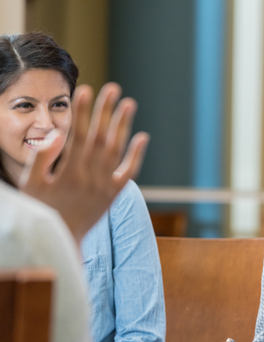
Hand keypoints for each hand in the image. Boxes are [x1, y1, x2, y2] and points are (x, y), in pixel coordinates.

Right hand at [19, 83, 148, 244]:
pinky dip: (136, 155)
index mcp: (68, 173)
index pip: (78, 136)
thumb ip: (41, 160)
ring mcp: (104, 187)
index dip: (83, 112)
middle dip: (106, 111)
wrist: (61, 241)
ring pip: (117, 151)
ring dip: (123, 126)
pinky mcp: (113, 195)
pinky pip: (129, 173)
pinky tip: (142, 136)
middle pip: (101, 138)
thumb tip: (55, 135)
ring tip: (129, 103)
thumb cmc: (40, 211)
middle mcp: (90, 178)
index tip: (86, 89)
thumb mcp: (30, 186)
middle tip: (112, 87)